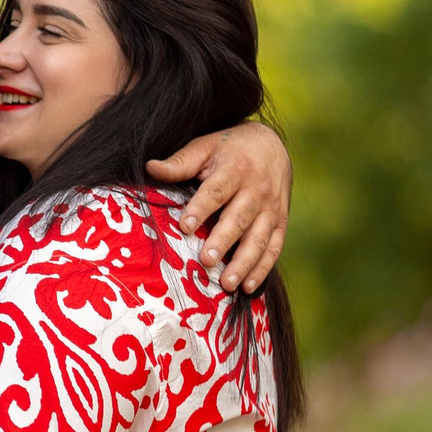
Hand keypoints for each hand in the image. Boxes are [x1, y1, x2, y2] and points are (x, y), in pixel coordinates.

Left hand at [145, 123, 289, 293]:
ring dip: (244, 262)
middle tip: (205, 261)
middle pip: (239, 218)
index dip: (201, 208)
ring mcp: (272, 208)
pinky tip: (247, 286)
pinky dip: (263, 268)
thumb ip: (180, 162)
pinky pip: (274, 247)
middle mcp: (257, 190)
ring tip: (226, 283)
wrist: (271, 145)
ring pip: (258, 238)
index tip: (185, 226)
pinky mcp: (280, 222)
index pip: (217, 190)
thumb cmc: (229, 149)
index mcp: (236, 169)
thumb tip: (150, 167)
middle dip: (223, 240)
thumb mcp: (205, 147)